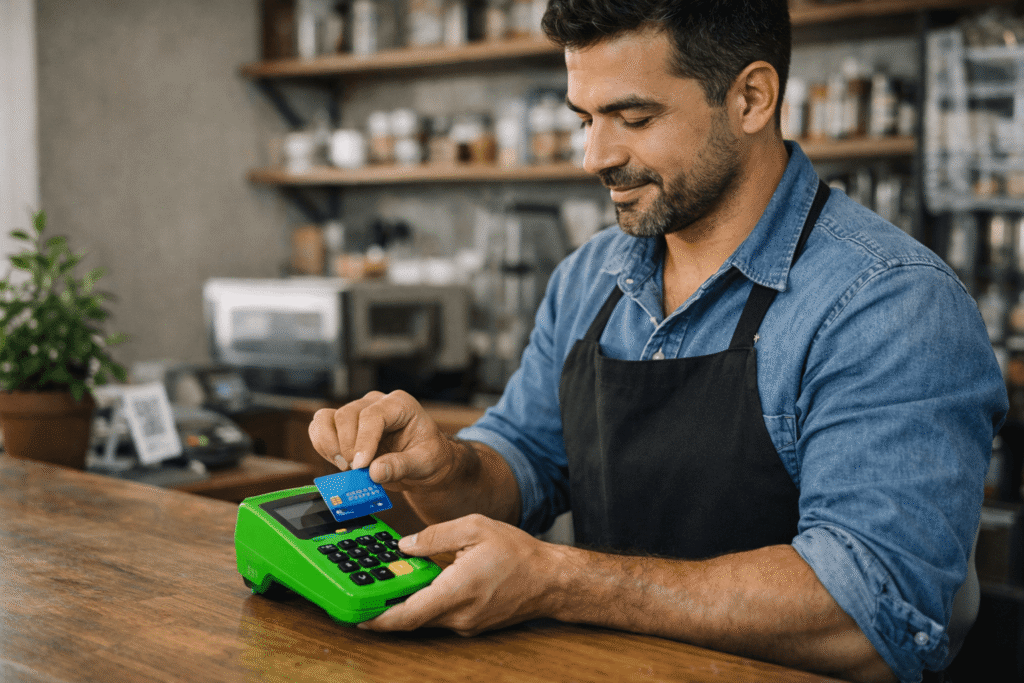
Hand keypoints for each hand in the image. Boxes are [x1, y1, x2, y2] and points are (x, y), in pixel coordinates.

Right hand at [307, 390, 455, 490]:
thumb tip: (375, 472)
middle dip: (347, 446)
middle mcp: (376, 403)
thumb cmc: (428, 456)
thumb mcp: (424, 463)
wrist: (424, 463)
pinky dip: (322, 445)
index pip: (373, 415)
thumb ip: (401, 466)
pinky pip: (321, 427)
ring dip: (330, 445)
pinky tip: (338, 461)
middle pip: (347, 415)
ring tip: (345, 466)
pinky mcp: (345, 426)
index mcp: (400, 405)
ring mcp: (358, 412)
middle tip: (356, 470)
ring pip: (327, 418)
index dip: (364, 440)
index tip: (360, 465)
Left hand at [358, 514, 561, 635]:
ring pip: (426, 618)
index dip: (379, 619)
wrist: (551, 580)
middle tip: (363, 595)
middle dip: (386, 609)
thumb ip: (435, 536)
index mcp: (458, 590)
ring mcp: (467, 624)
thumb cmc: (518, 552)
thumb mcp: (475, 528)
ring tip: (391, 585)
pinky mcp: (472, 624)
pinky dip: (427, 603)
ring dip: (408, 605)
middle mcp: (460, 615)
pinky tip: (423, 586)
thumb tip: (404, 547)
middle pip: (412, 619)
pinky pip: (442, 616)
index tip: (357, 617)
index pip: (409, 615)